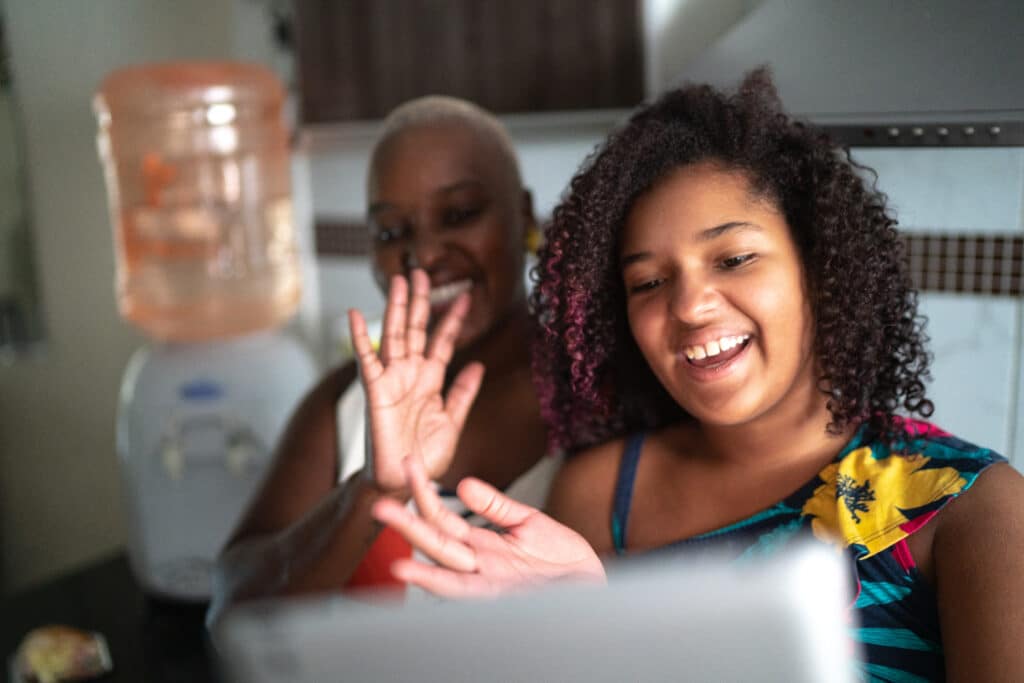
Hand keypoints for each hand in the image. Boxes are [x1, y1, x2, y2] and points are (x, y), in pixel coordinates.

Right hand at [348, 269, 484, 493]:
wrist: (404, 481)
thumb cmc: (426, 455)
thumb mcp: (453, 421)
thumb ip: (463, 393)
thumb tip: (479, 366)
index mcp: (430, 380)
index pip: (443, 342)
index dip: (452, 320)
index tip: (465, 296)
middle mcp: (410, 374)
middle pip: (416, 329)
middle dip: (420, 301)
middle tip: (422, 273)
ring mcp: (392, 379)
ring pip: (394, 335)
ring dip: (396, 308)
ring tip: (399, 280)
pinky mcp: (375, 390)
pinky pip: (366, 359)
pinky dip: (360, 337)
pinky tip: (355, 314)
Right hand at [371, 455, 606, 597]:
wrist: (594, 586)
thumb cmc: (562, 560)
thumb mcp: (528, 522)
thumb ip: (495, 506)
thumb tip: (463, 483)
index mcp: (482, 544)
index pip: (443, 515)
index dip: (424, 491)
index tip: (409, 464)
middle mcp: (479, 565)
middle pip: (436, 541)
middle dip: (408, 524)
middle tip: (380, 504)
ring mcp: (490, 582)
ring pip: (447, 569)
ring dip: (418, 562)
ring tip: (393, 554)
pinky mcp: (505, 597)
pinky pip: (468, 592)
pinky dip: (443, 585)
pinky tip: (425, 578)